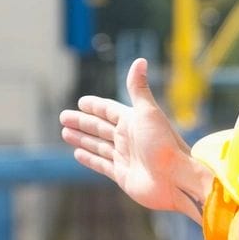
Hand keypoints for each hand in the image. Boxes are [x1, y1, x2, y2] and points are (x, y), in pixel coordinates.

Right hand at [58, 59, 210, 217]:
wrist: (175, 179)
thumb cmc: (164, 144)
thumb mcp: (148, 112)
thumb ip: (139, 88)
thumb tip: (140, 60)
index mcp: (133, 121)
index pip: (108, 110)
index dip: (95, 106)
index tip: (81, 102)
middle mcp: (128, 138)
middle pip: (99, 127)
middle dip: (82, 122)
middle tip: (63, 117)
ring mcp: (125, 157)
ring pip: (98, 145)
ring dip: (82, 139)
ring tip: (64, 133)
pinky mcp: (122, 175)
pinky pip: (101, 164)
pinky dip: (89, 158)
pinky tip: (78, 153)